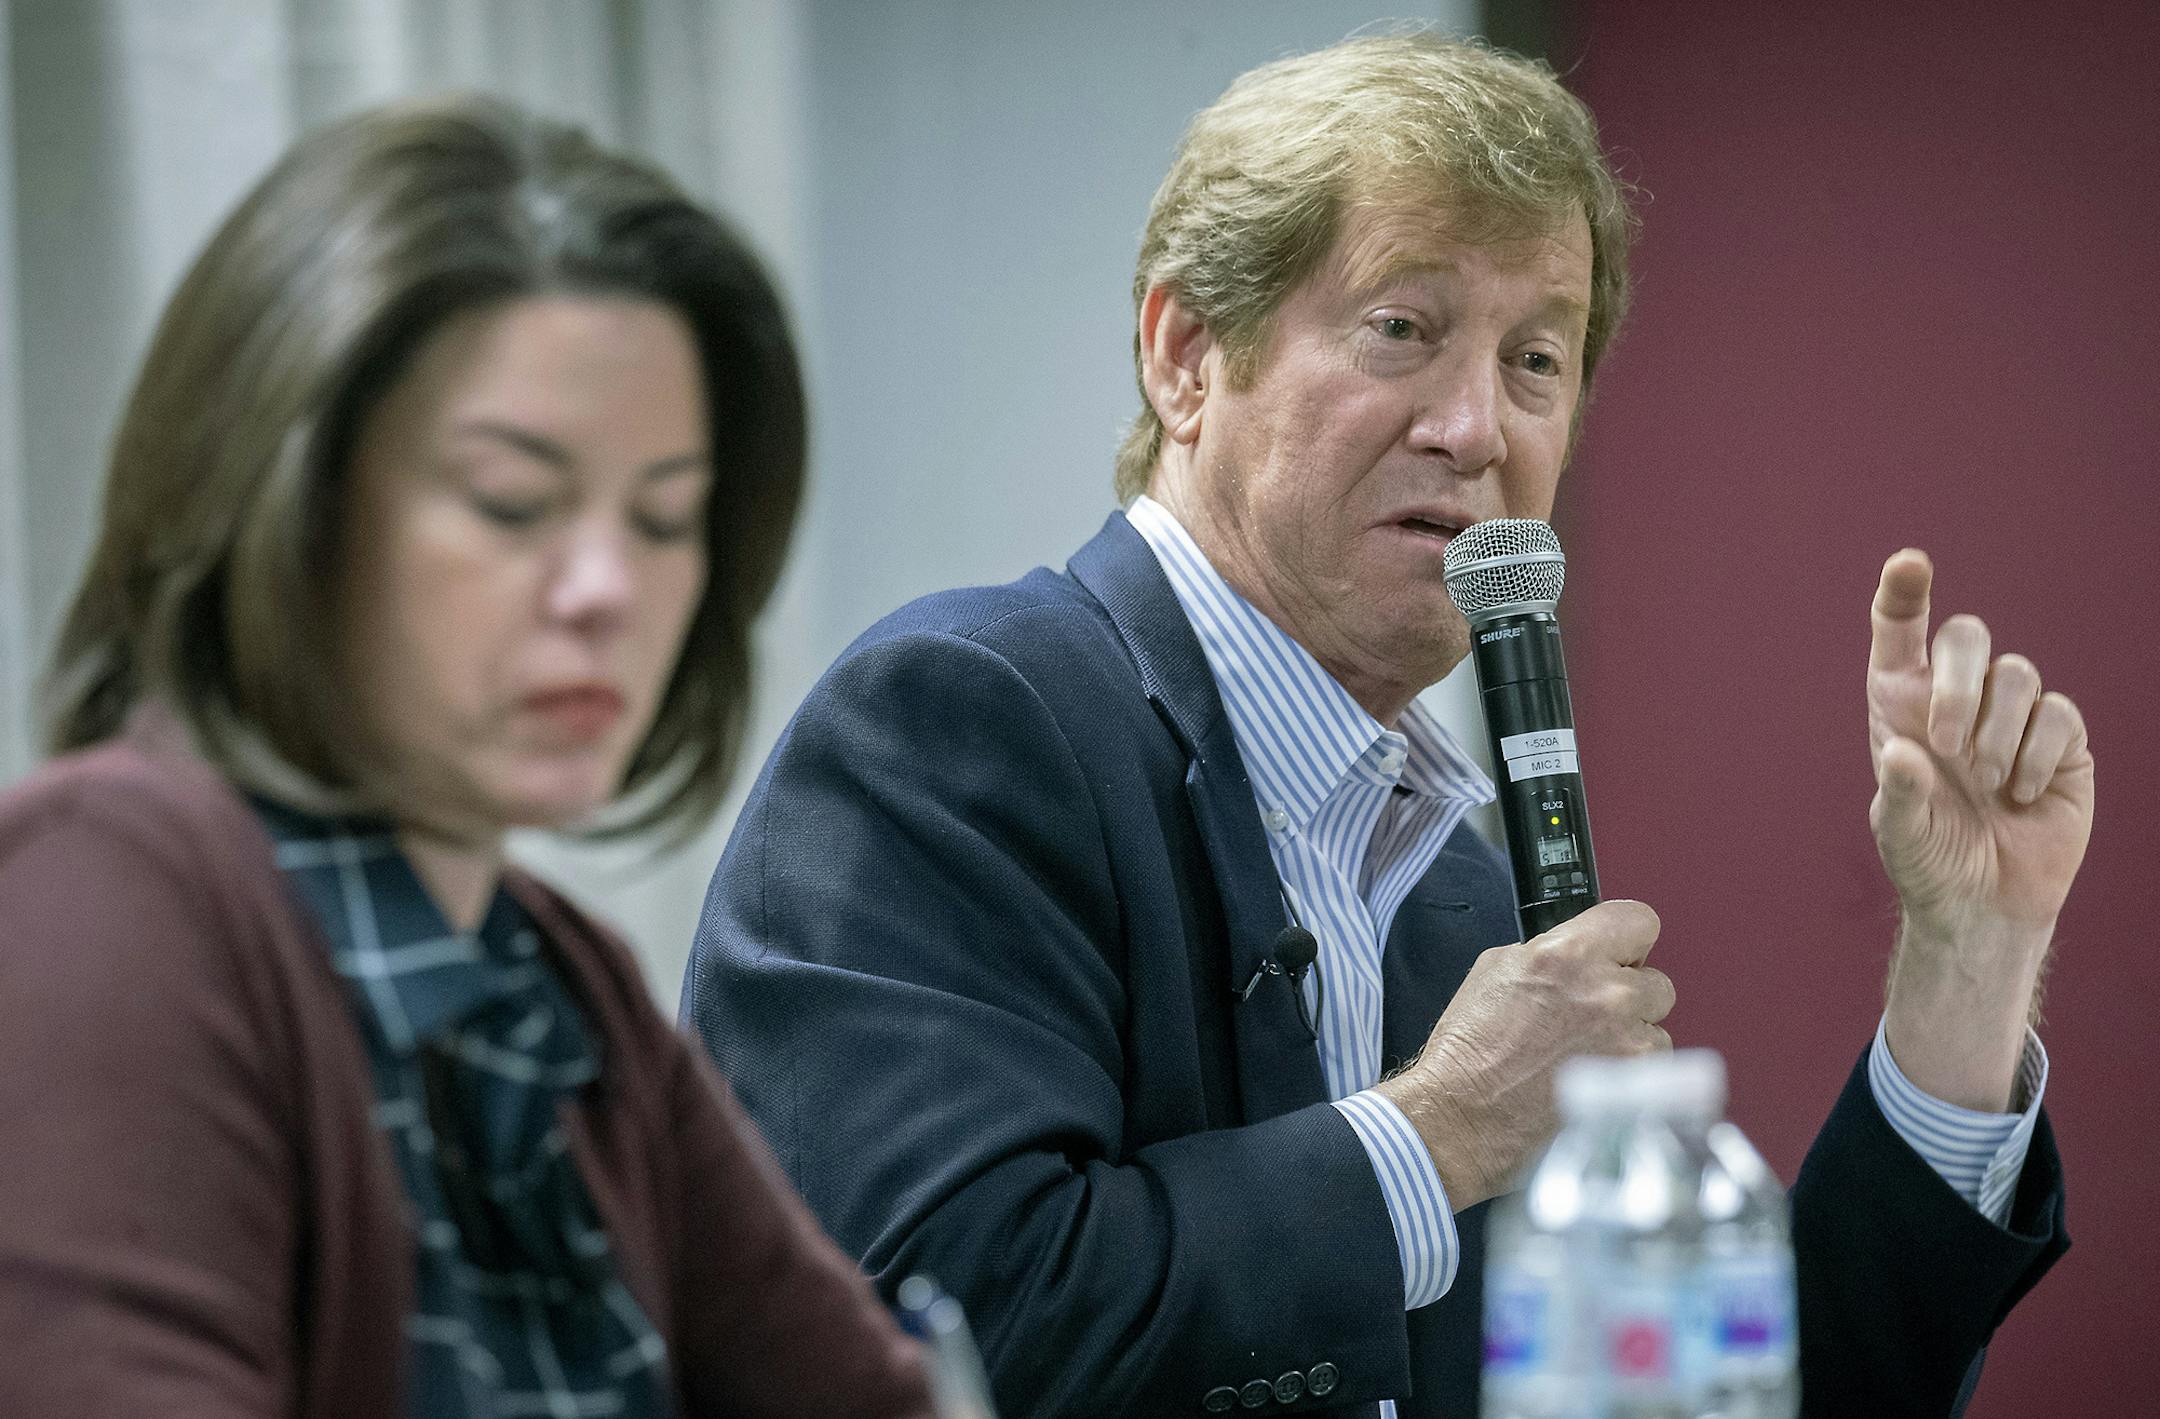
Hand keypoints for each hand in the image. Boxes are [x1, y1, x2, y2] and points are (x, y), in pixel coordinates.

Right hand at [1373, 900, 1671, 1209]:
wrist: (1462, 1116)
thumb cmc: (1470, 1049)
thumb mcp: (1497, 970)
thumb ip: (1553, 953)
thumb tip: (1584, 955)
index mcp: (1569, 954)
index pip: (1639, 921)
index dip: (1627, 941)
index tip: (1619, 956)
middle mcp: (1606, 993)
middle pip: (1656, 982)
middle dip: (1629, 997)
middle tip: (1592, 1016)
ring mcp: (1626, 1043)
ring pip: (1657, 1030)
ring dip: (1631, 1040)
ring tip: (1586, 1057)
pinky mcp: (1635, 1087)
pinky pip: (1653, 1071)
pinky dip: (1630, 1077)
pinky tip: (1591, 1083)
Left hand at [1868, 549, 2093, 1108]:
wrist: (1985, 902)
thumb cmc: (1929, 861)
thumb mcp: (1901, 834)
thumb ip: (1897, 795)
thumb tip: (1899, 753)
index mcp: (1901, 702)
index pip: (1899, 629)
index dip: (1904, 590)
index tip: (1909, 562)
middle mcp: (1956, 696)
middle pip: (1968, 636)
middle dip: (1959, 683)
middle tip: (1946, 744)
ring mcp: (2013, 714)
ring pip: (2018, 676)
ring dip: (1999, 732)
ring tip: (1987, 785)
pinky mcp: (2061, 740)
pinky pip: (2059, 716)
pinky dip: (2038, 755)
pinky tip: (2021, 796)